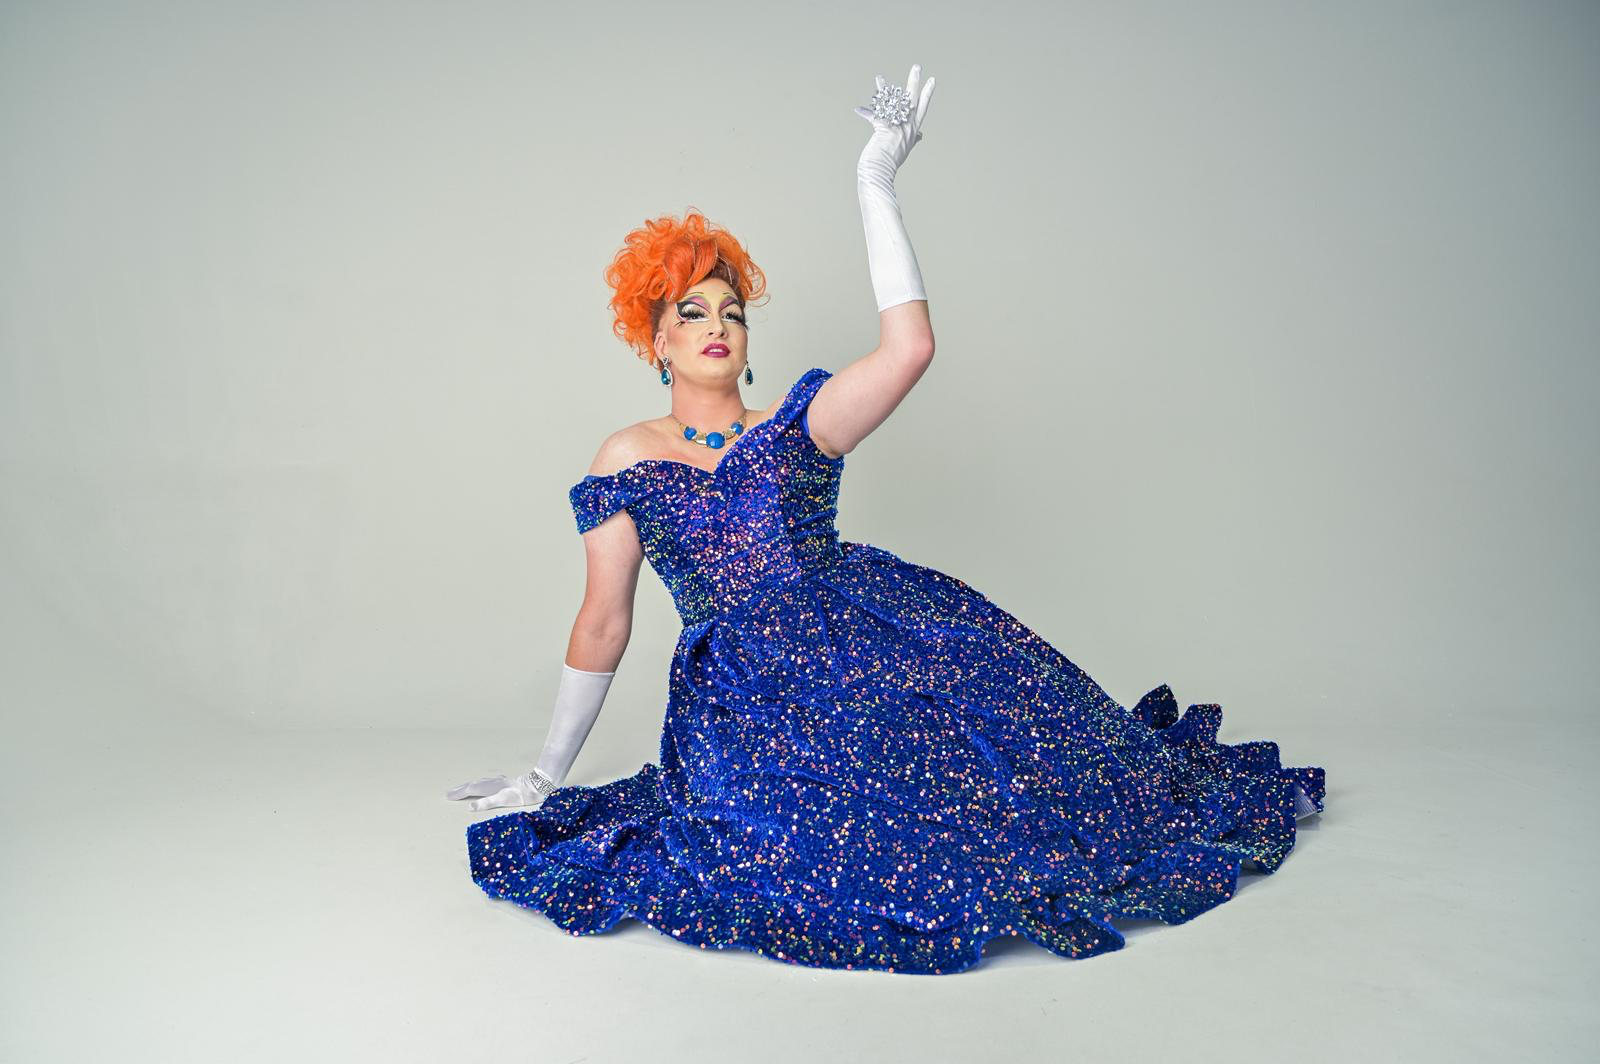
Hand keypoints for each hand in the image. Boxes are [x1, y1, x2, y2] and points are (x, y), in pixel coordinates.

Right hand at [445, 768, 557, 811]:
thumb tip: (470, 807)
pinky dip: (482, 784)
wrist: (537, 786)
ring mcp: (499, 781)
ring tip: (463, 789)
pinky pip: (489, 782)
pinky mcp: (506, 782)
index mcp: (489, 787)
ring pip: (480, 782)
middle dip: (461, 789)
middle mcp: (493, 782)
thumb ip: (486, 803)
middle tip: (449, 793)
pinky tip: (487, 784)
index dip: (458, 794)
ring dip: (470, 786)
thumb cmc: (521, 795)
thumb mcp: (502, 800)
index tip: (448, 797)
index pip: (470, 790)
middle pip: (473, 785)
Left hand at [854, 64, 935, 182]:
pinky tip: (858, 110)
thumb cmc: (890, 163)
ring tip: (879, 77)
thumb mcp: (905, 150)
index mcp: (912, 130)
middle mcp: (907, 127)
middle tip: (917, 66)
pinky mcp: (885, 130)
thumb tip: (920, 136)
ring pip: (890, 104)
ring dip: (883, 90)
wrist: (881, 173)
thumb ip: (913, 140)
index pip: (922, 108)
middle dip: (914, 81)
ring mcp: (897, 128)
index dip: (927, 93)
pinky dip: (865, 114)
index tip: (932, 80)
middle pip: (912, 100)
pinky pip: (874, 118)